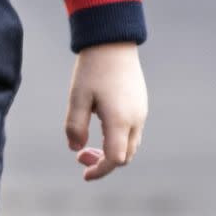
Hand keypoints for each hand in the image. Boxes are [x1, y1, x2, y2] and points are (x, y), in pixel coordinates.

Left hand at [64, 42, 147, 181]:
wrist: (113, 42)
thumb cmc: (92, 69)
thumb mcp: (77, 98)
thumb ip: (75, 126)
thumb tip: (75, 148)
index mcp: (120, 120)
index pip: (114, 159)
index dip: (99, 171)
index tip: (84, 174)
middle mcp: (135, 119)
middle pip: (125, 156)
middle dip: (103, 162)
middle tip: (79, 154)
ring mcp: (141, 112)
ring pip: (130, 145)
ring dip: (111, 151)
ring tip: (88, 144)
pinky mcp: (140, 104)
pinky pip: (133, 132)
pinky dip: (117, 140)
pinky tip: (100, 128)